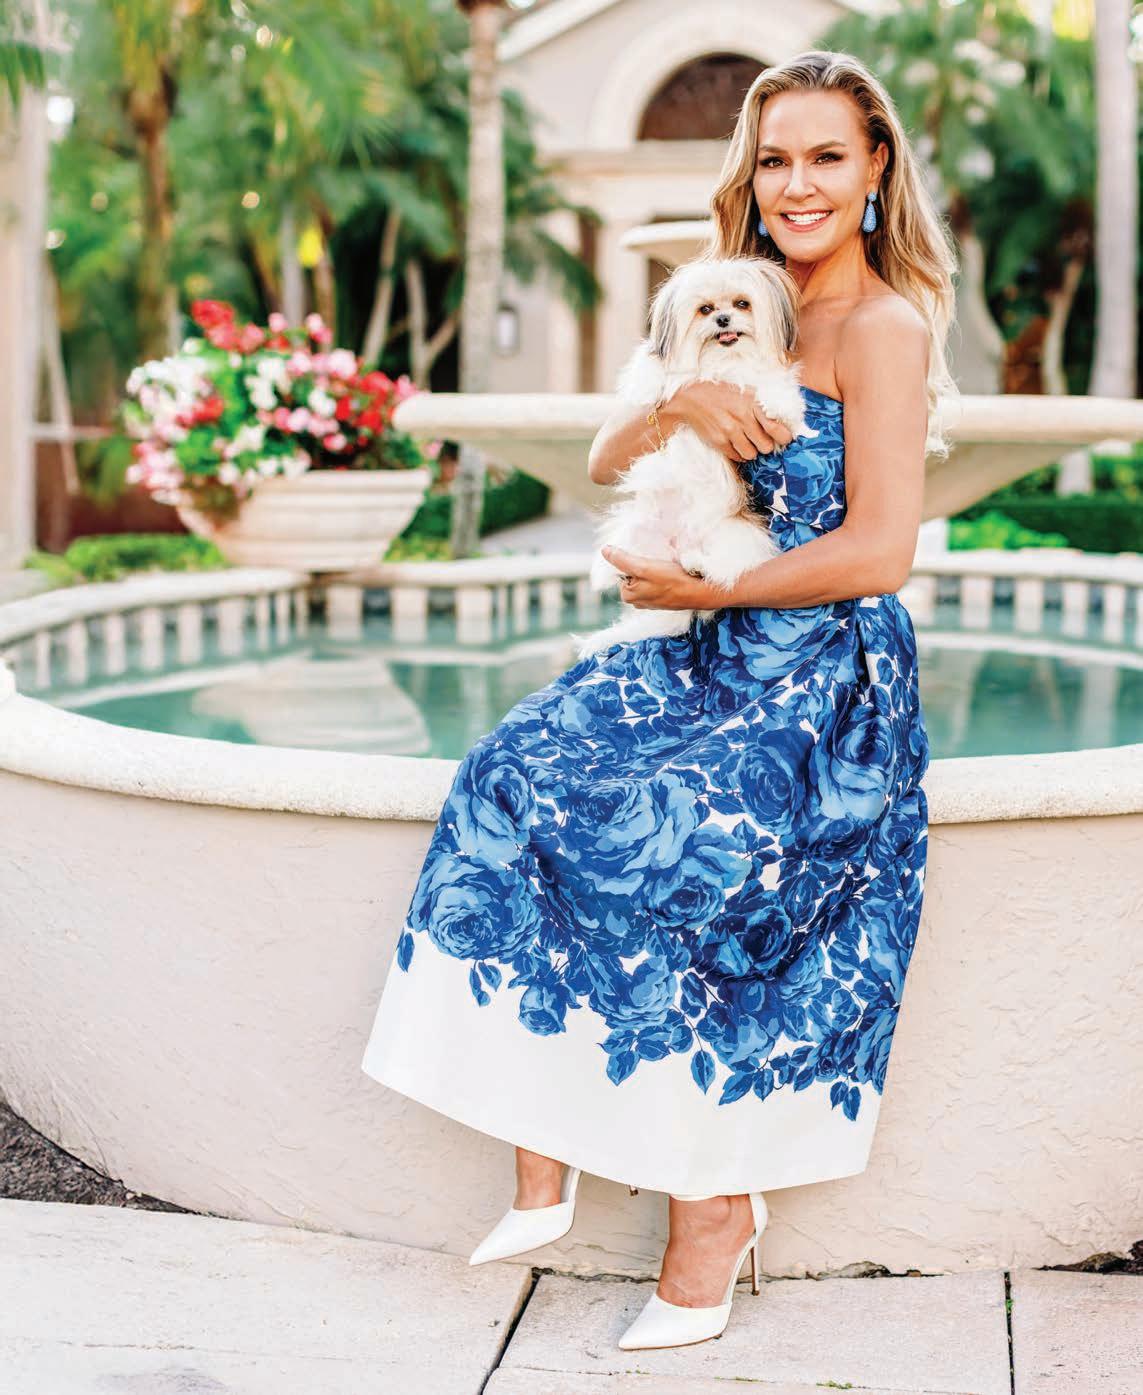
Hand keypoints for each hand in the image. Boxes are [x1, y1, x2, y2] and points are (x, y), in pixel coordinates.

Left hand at [601, 546, 722, 609]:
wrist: (700, 592)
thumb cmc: (672, 581)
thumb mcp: (644, 567)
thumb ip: (622, 560)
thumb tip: (604, 551)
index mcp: (628, 595)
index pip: (621, 570)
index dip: (630, 559)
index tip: (645, 557)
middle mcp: (637, 601)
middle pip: (632, 574)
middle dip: (642, 564)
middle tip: (656, 560)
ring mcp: (650, 600)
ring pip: (645, 577)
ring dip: (652, 569)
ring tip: (664, 566)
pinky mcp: (663, 598)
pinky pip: (656, 582)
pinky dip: (661, 575)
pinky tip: (670, 572)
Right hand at [662, 380, 793, 462]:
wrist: (691, 398)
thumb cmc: (722, 393)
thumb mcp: (745, 391)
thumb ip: (762, 405)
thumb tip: (781, 422)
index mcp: (752, 403)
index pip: (776, 428)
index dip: (784, 436)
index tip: (784, 437)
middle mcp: (742, 418)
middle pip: (766, 446)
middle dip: (766, 445)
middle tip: (762, 439)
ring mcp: (729, 431)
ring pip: (751, 454)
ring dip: (751, 450)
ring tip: (746, 440)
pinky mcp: (718, 441)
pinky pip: (736, 456)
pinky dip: (738, 453)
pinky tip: (734, 442)